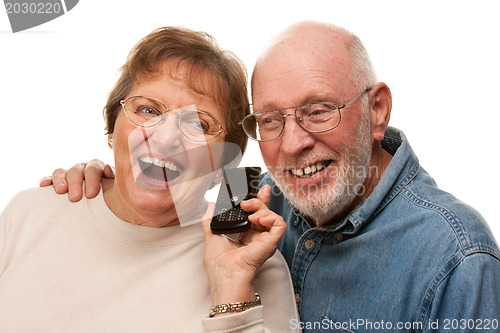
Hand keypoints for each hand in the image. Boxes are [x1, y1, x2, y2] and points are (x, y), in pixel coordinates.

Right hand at [39, 159, 113, 201]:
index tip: (91, 194)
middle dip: (75, 183)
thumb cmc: (111, 196)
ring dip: (60, 181)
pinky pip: (50, 178)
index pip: (94, 168)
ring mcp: (69, 173)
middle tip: (75, 197)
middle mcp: (83, 168)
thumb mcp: (116, 188)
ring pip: (61, 172)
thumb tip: (108, 171)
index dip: (92, 180)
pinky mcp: (58, 181)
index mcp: (98, 168)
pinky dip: (46, 180)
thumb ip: (114, 180)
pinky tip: (43, 186)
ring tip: (60, 192)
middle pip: (77, 170)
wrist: (106, 202)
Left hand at [201, 185, 285, 305]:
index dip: (254, 202)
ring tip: (248, 211)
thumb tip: (210, 206)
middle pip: (264, 212)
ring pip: (270, 215)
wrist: (225, 274)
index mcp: (245, 235)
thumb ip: (210, 220)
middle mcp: (257, 237)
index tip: (251, 190)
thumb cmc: (218, 263)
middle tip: (254, 193)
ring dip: (260, 208)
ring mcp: (265, 240)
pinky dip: (271, 217)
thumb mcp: (212, 235)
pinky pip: (279, 224)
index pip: (253, 214)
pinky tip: (258, 219)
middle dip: (261, 199)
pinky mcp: (272, 242)